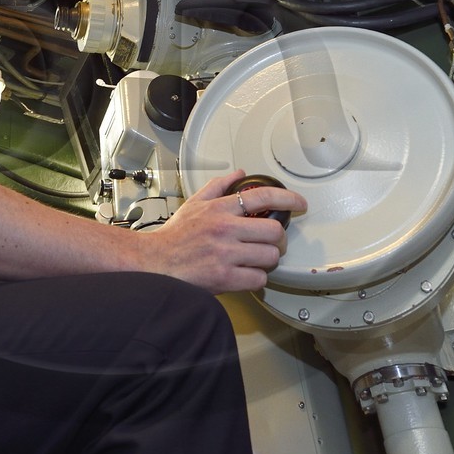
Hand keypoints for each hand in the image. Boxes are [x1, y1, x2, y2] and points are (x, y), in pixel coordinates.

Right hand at [141, 170, 306, 293]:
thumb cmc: (173, 237)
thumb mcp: (194, 204)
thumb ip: (218, 186)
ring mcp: (225, 254)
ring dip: (267, 261)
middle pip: (275, 231)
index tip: (299, 203)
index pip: (263, 196)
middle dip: (280, 240)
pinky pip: (258, 279)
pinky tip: (246, 274)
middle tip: (274, 243)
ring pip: (270, 256)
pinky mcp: (225, 277)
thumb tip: (239, 174)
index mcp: (220, 209)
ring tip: (256, 260)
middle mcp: (225, 229)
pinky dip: (256, 278)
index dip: (288, 198)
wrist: (154, 264)